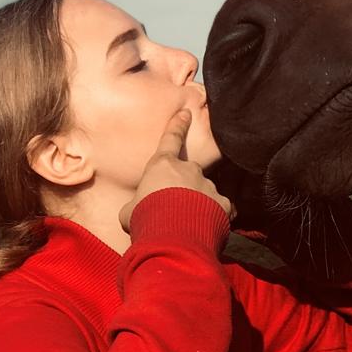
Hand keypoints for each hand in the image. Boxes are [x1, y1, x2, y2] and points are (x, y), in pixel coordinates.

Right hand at [119, 107, 234, 233]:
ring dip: (198, 203)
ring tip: (188, 224)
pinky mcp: (222, 203)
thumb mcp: (129, 210)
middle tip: (175, 209)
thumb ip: (137, 203)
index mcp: (163, 166)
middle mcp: (189, 170)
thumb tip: (135, 209)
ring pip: (205, 191)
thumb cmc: (144, 219)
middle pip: (189, 173)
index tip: (185, 113)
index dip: (178, 125)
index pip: (170, 139)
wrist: (171, 237)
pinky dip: (214, 215)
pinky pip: (220, 207)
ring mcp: (208, 185)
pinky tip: (205, 228)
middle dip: (184, 186)